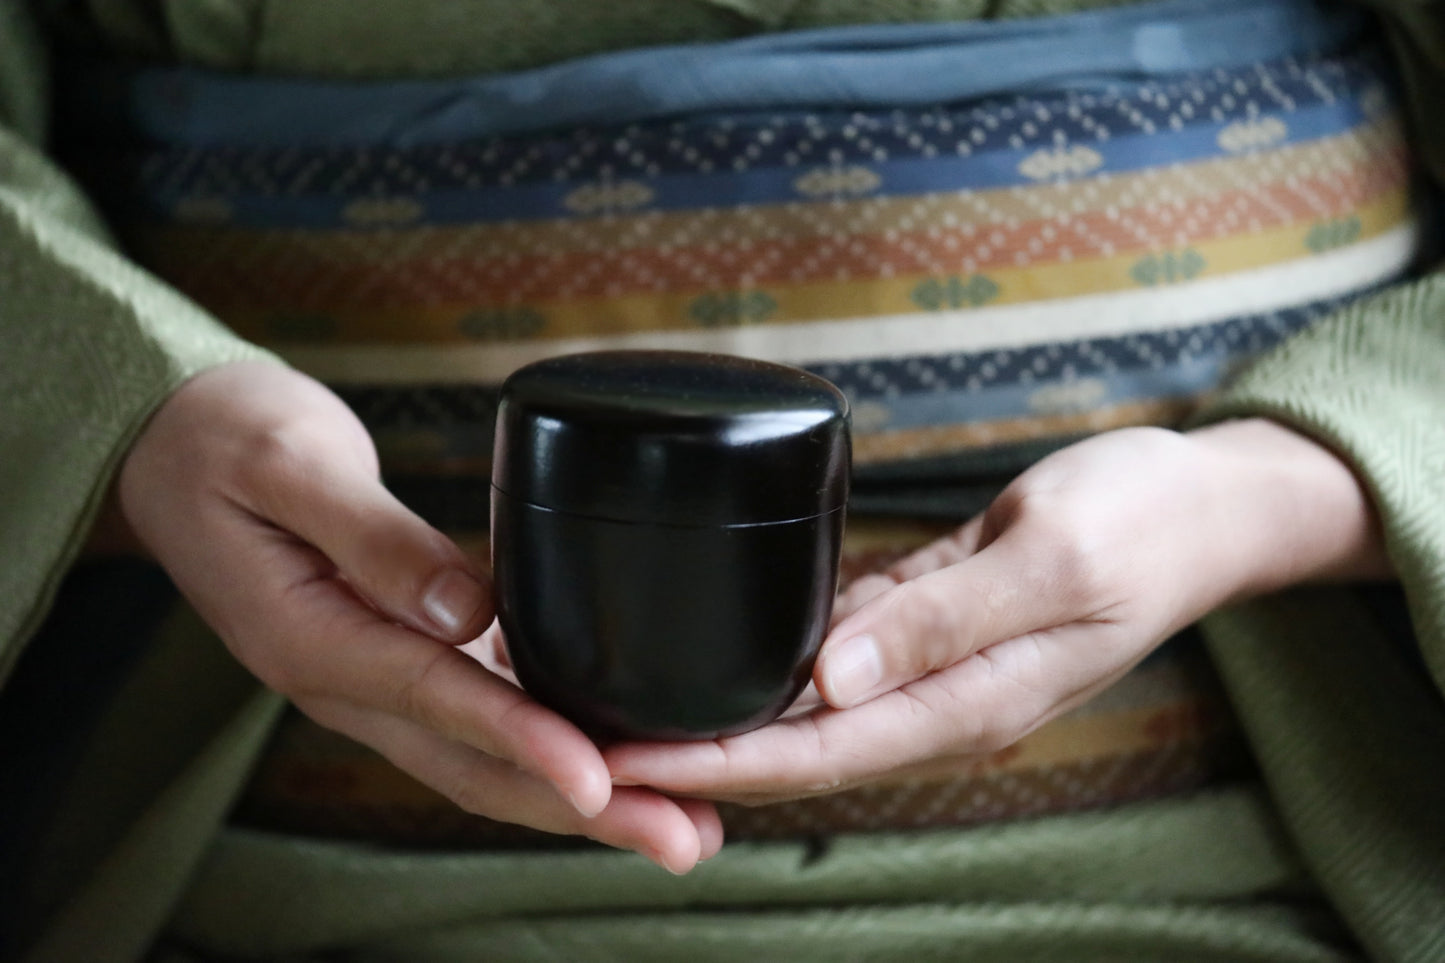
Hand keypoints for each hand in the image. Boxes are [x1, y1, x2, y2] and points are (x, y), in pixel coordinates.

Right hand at [117, 362, 719, 871]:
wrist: (174, 445)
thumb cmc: (227, 438)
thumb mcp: (288, 465)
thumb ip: (374, 538)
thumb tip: (467, 610)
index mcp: (309, 636)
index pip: (436, 700)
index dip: (525, 742)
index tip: (602, 780)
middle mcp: (342, 679)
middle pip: (476, 766)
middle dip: (584, 810)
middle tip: (684, 837)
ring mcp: (368, 678)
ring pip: (484, 760)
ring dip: (582, 799)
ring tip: (680, 822)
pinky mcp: (394, 659)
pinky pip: (478, 722)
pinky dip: (548, 748)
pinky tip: (616, 759)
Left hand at [606, 421, 1389, 804]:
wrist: (1199, 506)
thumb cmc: (1140, 526)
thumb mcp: (1051, 563)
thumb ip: (940, 624)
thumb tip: (828, 681)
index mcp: (966, 701)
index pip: (815, 753)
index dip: (716, 762)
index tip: (627, 761)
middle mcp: (934, 696)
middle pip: (791, 744)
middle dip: (694, 753)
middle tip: (590, 742)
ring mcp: (926, 661)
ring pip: (800, 704)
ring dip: (718, 710)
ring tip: (627, 703)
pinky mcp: (922, 618)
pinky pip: (829, 648)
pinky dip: (765, 657)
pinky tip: (708, 648)